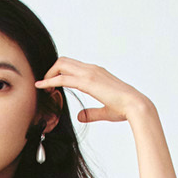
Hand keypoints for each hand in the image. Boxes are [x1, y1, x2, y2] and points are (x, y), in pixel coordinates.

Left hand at [34, 56, 152, 126]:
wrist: (135, 105)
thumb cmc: (124, 108)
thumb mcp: (104, 110)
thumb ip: (91, 113)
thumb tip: (79, 116)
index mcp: (96, 73)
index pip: (73, 66)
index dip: (60, 72)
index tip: (51, 83)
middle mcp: (92, 69)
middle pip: (64, 61)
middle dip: (51, 71)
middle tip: (44, 84)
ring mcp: (90, 73)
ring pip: (62, 65)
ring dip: (49, 74)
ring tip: (42, 86)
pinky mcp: (88, 81)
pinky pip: (64, 78)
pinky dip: (50, 81)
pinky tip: (43, 87)